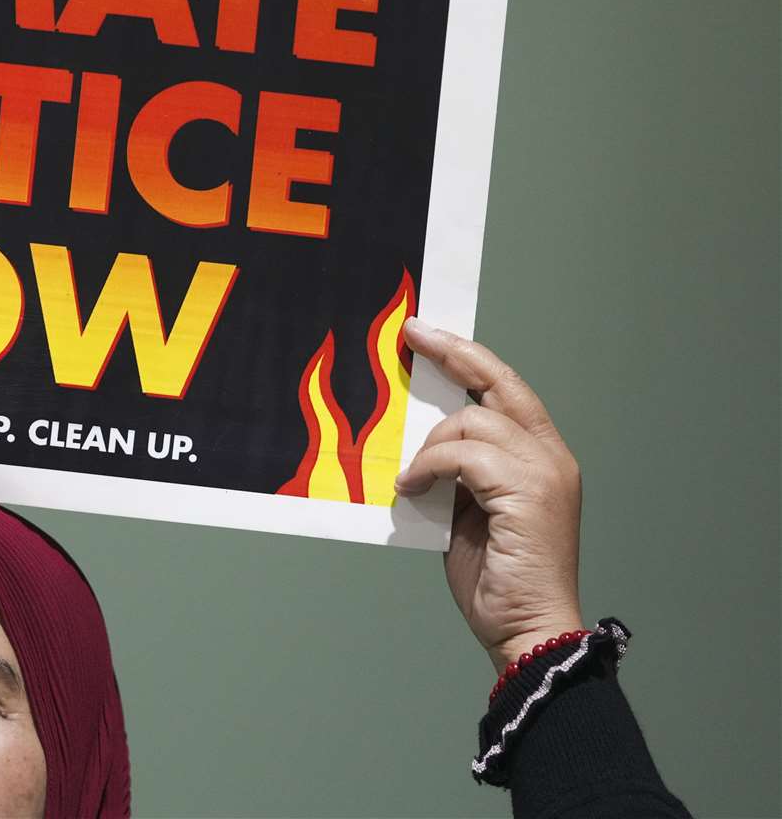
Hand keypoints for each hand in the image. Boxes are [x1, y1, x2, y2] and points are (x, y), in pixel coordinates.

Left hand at [395, 319, 583, 671]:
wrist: (526, 629)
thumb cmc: (497, 578)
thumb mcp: (469, 509)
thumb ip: (458, 471)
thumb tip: (418, 441)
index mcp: (541, 457)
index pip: (506, 388)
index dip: (469, 356)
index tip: (428, 335)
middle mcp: (551, 456)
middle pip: (500, 382)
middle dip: (454, 351)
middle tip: (413, 334)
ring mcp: (543, 472)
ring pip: (472, 421)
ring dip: (430, 446)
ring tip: (412, 481)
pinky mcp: (528, 493)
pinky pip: (463, 456)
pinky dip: (430, 468)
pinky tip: (413, 491)